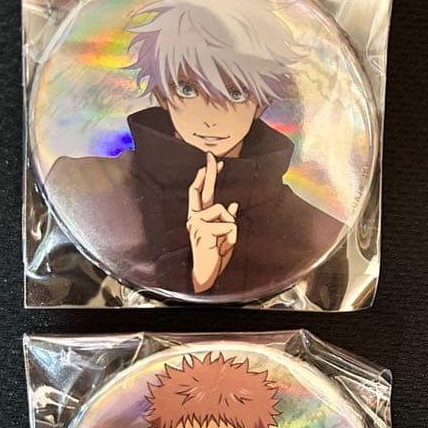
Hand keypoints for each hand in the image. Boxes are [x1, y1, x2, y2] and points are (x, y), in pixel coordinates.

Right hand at [186, 151, 238, 293]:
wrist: (208, 273)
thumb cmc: (215, 256)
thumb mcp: (226, 237)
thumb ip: (226, 220)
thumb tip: (233, 204)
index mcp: (199, 217)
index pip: (201, 192)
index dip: (206, 176)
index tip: (213, 161)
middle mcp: (194, 217)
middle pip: (202, 189)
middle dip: (209, 171)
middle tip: (212, 154)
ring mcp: (196, 222)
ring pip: (226, 213)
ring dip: (231, 229)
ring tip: (222, 243)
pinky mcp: (202, 228)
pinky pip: (229, 225)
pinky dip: (231, 237)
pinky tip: (221, 246)